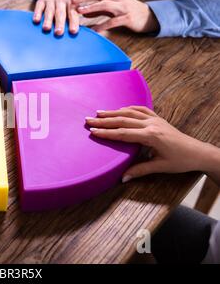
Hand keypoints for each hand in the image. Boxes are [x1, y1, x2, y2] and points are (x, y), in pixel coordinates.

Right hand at [33, 0, 79, 34]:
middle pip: (60, 12)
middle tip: (58, 32)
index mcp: (72, 3)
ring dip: (48, 20)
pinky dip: (37, 14)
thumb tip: (74, 32)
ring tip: (46, 28)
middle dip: (59, 23)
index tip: (73, 31)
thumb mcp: (74, 8)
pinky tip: (36, 21)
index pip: (72, 14)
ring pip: (49, 11)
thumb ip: (74, 18)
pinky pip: (39, 7)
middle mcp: (61, 0)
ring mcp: (51, 0)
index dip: (73, 22)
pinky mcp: (42, 0)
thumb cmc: (67, 7)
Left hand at [71, 0, 158, 32]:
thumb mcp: (111, 9)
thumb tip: (83, 11)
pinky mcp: (127, 18)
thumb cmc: (127, 12)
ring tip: (80, 11)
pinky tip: (94, 30)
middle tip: (72, 0)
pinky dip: (102, 25)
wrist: (147, 17)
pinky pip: (113, 21)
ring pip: (105, 4)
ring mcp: (123, 7)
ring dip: (91, 7)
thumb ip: (98, 9)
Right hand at [85, 106, 216, 181]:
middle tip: (88, 120)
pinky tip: (118, 109)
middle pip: (123, 120)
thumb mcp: (160, 167)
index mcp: (151, 136)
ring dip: (113, 112)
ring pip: (129, 113)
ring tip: (98, 113)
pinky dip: (127, 108)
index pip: (123, 133)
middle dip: (104, 120)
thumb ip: (140, 170)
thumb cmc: (180, 160)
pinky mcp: (158, 118)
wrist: (197, 152)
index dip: (107, 133)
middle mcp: (151, 124)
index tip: (93, 132)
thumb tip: (123, 178)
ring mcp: (155, 119)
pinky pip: (140, 109)